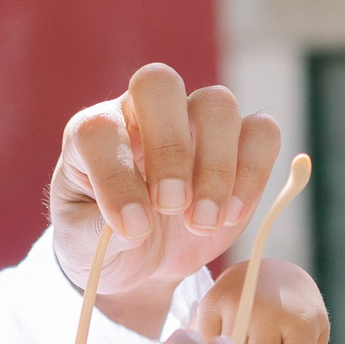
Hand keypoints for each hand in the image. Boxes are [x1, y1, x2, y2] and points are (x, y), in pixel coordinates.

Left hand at [50, 63, 281, 327]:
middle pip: (160, 84)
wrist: (141, 259)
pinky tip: (231, 215)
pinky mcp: (238, 144)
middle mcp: (142, 113)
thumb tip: (139, 223)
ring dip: (215, 168)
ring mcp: (194, 121)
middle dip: (169, 149)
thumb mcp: (83, 244)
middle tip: (170, 206)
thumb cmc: (104, 243)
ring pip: (217, 104)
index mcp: (94, 132)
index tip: (133, 229)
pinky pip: (261, 132)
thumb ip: (98, 229)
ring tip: (201, 223)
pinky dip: (253, 172)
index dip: (116, 177)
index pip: (100, 130)